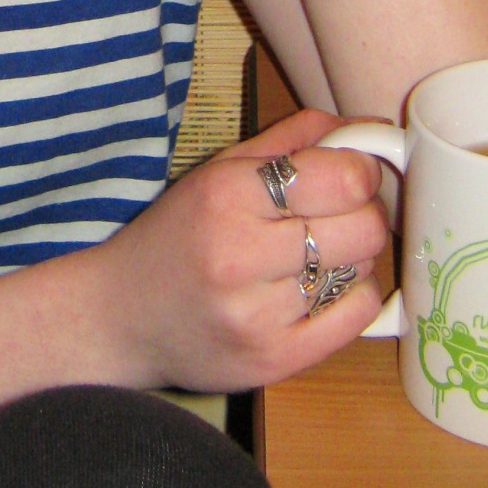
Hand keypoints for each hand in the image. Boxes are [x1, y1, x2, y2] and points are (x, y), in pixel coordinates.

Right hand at [92, 110, 389, 394]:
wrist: (122, 316)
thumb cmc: (177, 235)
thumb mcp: (218, 171)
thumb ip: (289, 141)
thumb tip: (361, 127)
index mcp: (227, 194)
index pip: (342, 178)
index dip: (362, 171)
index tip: (352, 174)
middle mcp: (241, 254)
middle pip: (363, 227)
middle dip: (365, 213)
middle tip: (342, 214)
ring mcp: (258, 315)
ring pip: (361, 272)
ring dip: (353, 257)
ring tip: (319, 252)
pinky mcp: (274, 360)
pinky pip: (356, 320)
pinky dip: (352, 299)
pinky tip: (321, 289)